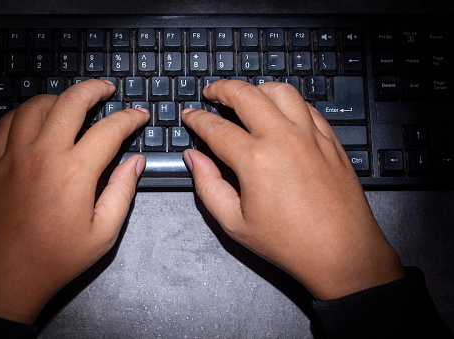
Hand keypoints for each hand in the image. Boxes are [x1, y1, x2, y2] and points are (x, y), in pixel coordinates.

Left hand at [0, 80, 148, 323]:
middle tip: (107, 88)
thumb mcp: (103, 233)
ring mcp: (12, 154)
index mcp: (75, 172)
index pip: (110, 129)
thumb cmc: (56, 259)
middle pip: (70, 102)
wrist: (2, 277)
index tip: (139, 115)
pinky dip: (25, 113)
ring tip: (72, 102)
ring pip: (35, 106)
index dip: (130, 118)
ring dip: (59, 98)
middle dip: (94, 89)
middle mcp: (43, 154)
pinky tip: (35, 119)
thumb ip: (122, 192)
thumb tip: (135, 161)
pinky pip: (6, 122)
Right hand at [181, 80, 404, 299]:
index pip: (215, 127)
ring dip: (257, 88)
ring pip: (280, 91)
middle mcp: (283, 139)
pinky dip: (288, 102)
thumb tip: (194, 158)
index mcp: (255, 160)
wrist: (341, 252)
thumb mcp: (234, 223)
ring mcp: (310, 136)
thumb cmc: (289, 243)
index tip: (189, 115)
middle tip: (211, 92)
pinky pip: (307, 106)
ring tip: (246, 96)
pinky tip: (280, 111)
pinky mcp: (329, 140)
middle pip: (246, 95)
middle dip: (222, 89)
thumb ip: (207, 185)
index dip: (196, 119)